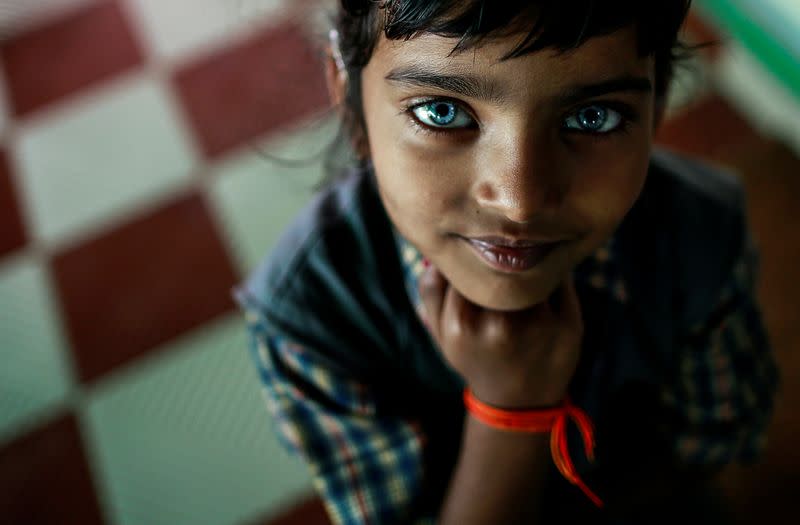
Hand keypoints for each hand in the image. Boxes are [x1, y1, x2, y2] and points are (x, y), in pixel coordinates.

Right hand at [418, 264, 583, 407]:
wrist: (518, 403)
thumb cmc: (476, 356)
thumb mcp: (442, 331)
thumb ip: (432, 290)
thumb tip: (441, 251)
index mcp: (461, 324)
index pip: (466, 264)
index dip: (472, 255)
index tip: (476, 256)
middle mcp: (500, 325)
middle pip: (501, 262)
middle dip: (501, 256)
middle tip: (502, 258)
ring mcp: (539, 325)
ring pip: (533, 266)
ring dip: (529, 261)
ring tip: (524, 272)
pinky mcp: (570, 325)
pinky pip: (560, 279)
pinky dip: (553, 274)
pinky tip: (546, 286)